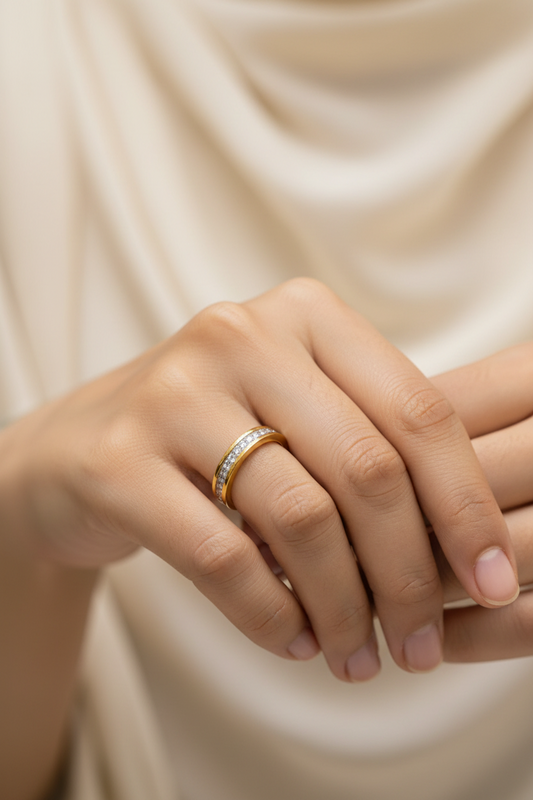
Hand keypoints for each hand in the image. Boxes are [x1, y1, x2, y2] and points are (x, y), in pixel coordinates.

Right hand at [0, 279, 517, 681]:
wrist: (80, 448)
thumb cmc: (214, 435)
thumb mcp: (297, 415)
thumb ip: (373, 450)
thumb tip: (472, 553)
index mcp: (304, 315)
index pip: (418, 413)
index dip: (466, 506)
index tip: (494, 581)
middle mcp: (241, 336)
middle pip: (367, 469)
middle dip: (410, 574)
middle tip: (420, 644)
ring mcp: (174, 393)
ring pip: (301, 518)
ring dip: (344, 607)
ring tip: (357, 655)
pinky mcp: (120, 459)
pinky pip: (223, 557)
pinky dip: (271, 616)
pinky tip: (295, 641)